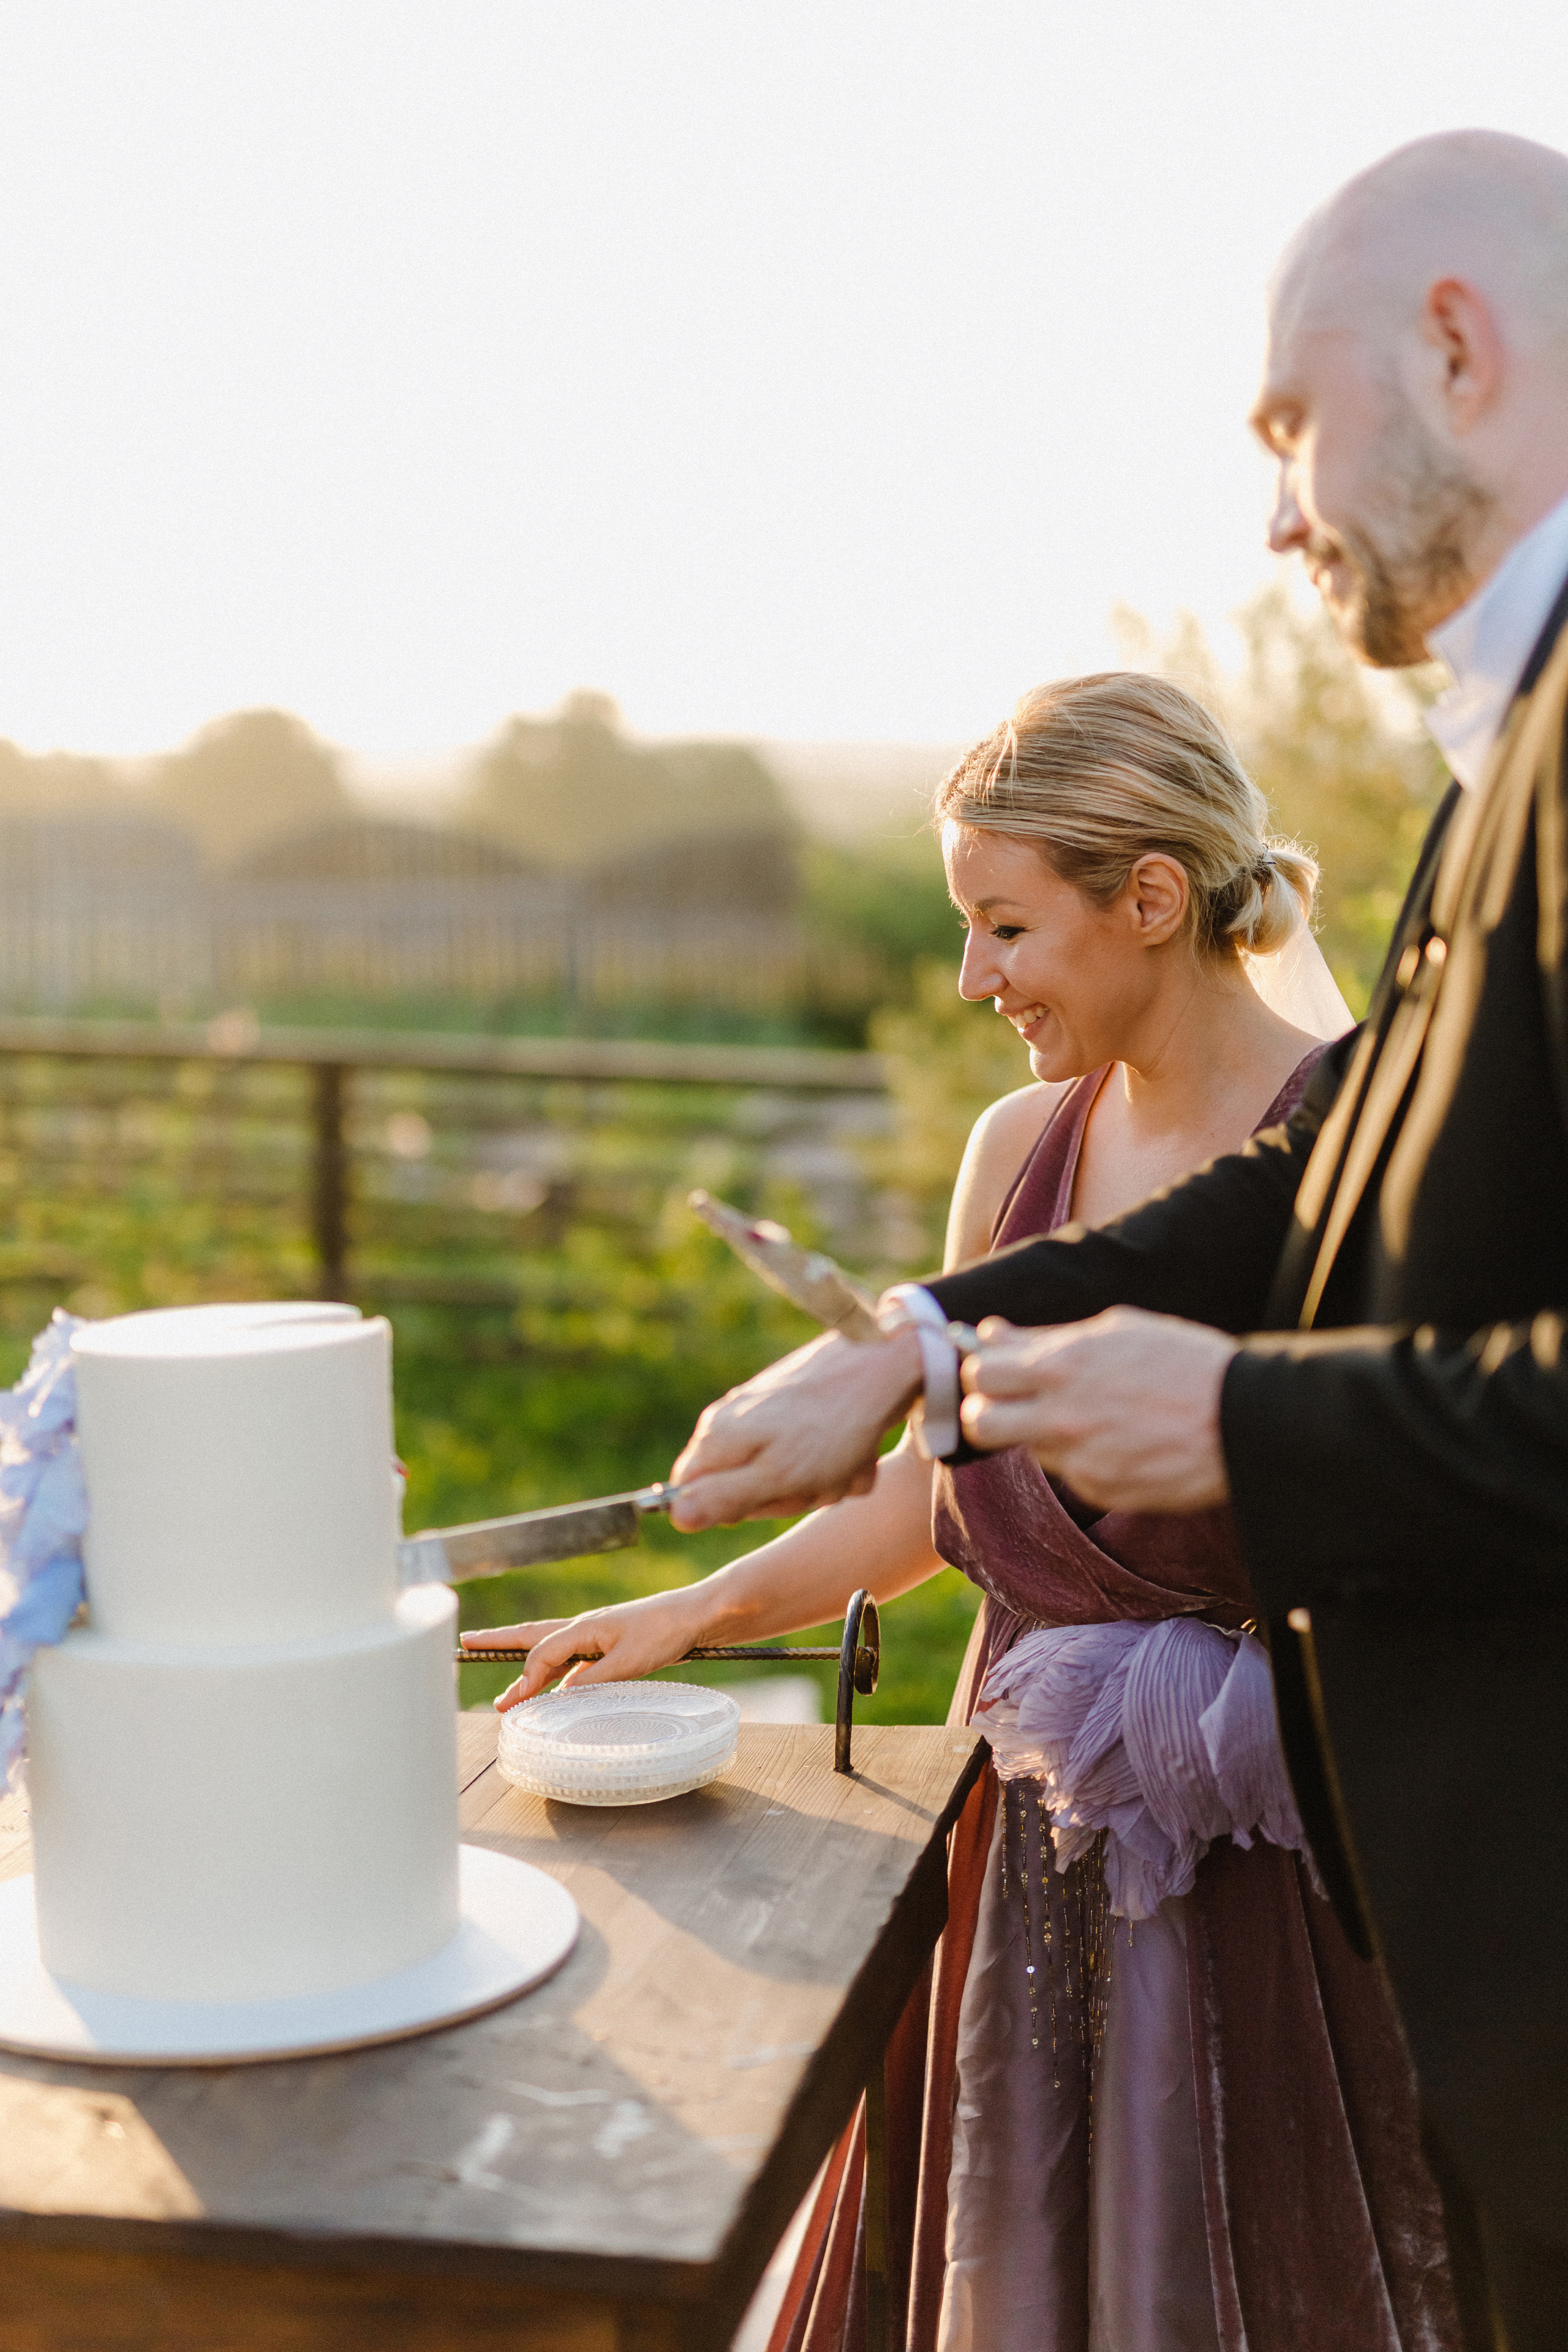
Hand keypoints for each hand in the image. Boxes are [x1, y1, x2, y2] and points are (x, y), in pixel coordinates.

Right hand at [463, 1586, 710, 1711]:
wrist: (697, 1616)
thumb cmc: (666, 1633)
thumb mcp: (630, 1662)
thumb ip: (594, 1679)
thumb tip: (561, 1694)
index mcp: (586, 1627)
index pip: (543, 1654)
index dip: (525, 1680)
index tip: (510, 1705)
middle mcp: (585, 1627)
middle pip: (532, 1635)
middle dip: (499, 1640)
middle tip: (467, 1641)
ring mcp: (596, 1633)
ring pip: (548, 1643)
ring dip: (522, 1654)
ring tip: (497, 1662)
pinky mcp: (609, 1642)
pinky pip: (569, 1654)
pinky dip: (551, 1665)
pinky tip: (550, 1679)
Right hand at [668, 1327, 922, 1530]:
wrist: (886, 1363)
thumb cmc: (832, 1427)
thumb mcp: (777, 1476)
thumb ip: (723, 1498)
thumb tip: (677, 1516)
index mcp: (717, 1436)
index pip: (693, 1495)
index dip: (734, 1509)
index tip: (770, 1497)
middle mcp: (733, 1419)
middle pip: (745, 1488)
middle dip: (789, 1495)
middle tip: (818, 1481)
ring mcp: (767, 1410)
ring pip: (787, 1475)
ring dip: (824, 1480)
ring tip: (846, 1462)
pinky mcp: (800, 1405)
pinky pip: (814, 1454)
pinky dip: (841, 1460)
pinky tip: (860, 1450)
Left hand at [958, 1307, 1235, 1511]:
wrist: (1245, 1419)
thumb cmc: (1184, 1361)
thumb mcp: (1116, 1330)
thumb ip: (1044, 1338)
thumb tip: (990, 1335)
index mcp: (1061, 1366)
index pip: (979, 1373)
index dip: (983, 1371)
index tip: (998, 1370)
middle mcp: (1060, 1417)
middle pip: (980, 1423)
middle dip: (988, 1411)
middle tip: (1015, 1403)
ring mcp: (1078, 1460)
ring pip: (1026, 1448)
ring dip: (1041, 1433)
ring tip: (1088, 1416)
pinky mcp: (1100, 1490)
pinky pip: (1069, 1472)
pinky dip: (1082, 1457)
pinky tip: (1119, 1439)